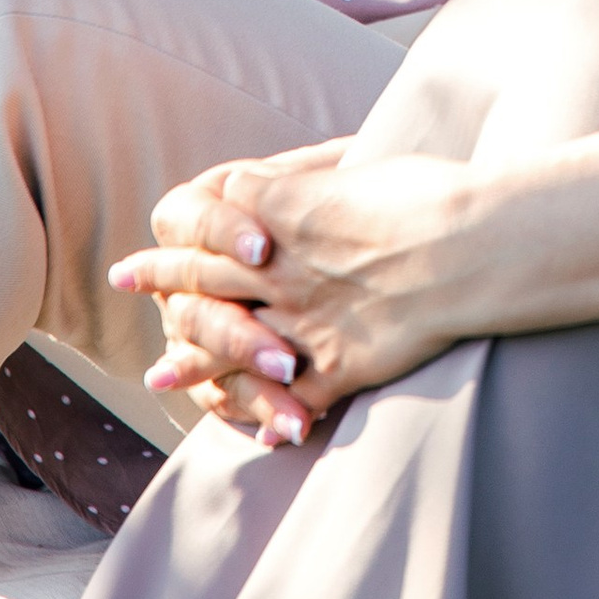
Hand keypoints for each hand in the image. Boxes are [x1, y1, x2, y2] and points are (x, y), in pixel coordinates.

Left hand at [111, 142, 478, 441]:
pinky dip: (273, 417)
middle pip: (202, 277)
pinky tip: (259, 430)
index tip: (152, 228)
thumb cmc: (432, 194)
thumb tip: (268, 181)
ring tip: (160, 376)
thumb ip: (307, 181)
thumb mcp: (360, 167)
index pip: (211, 215)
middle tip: (124, 280)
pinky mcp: (336, 366)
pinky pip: (291, 400)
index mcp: (284, 212)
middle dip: (161, 279)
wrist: (474, 246)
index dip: (178, 226)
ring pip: (229, 347)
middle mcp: (280, 268)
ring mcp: (302, 322)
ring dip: (191, 362)